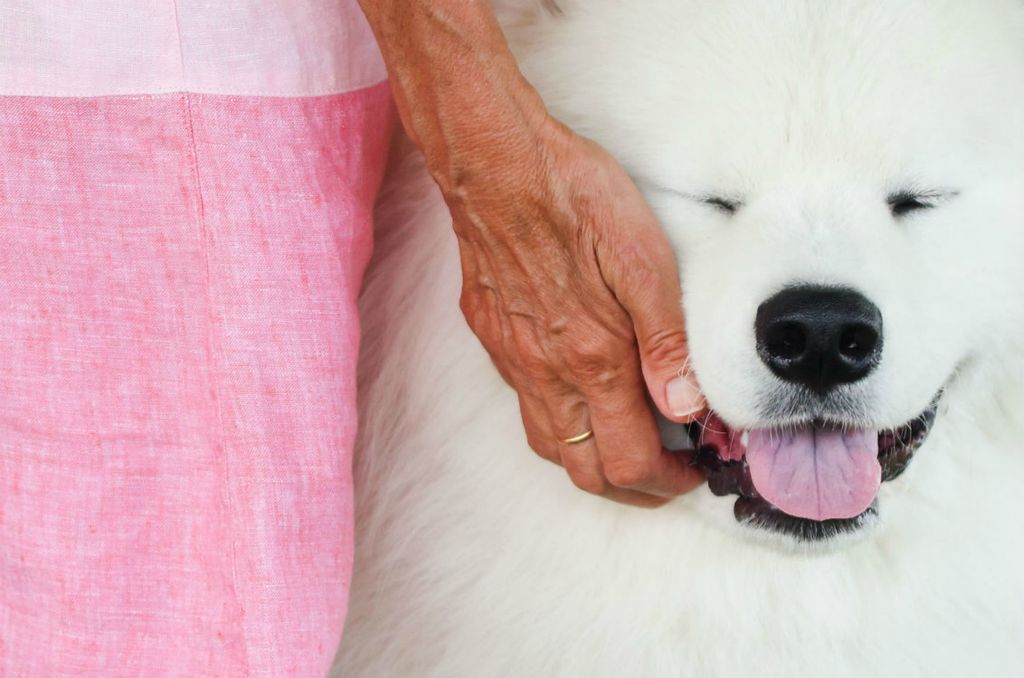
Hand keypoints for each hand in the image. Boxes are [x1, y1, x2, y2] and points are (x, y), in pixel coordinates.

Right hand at [358, 0, 706, 505]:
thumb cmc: (574, 199)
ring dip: (592, 461)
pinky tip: (578, 393)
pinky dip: (559, 422)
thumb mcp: (644, 260)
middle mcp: (546, 374)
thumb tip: (688, 408)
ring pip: (549, 446)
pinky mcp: (493, 338)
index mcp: (593, 360)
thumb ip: (666, 342)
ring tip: (626, 444)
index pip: (631, 460)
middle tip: (666, 474)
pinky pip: (524, 404)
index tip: (694, 472)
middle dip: (632, 489)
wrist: (495, 166)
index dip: (669, 482)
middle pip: (585, 473)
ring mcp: (513, 359)